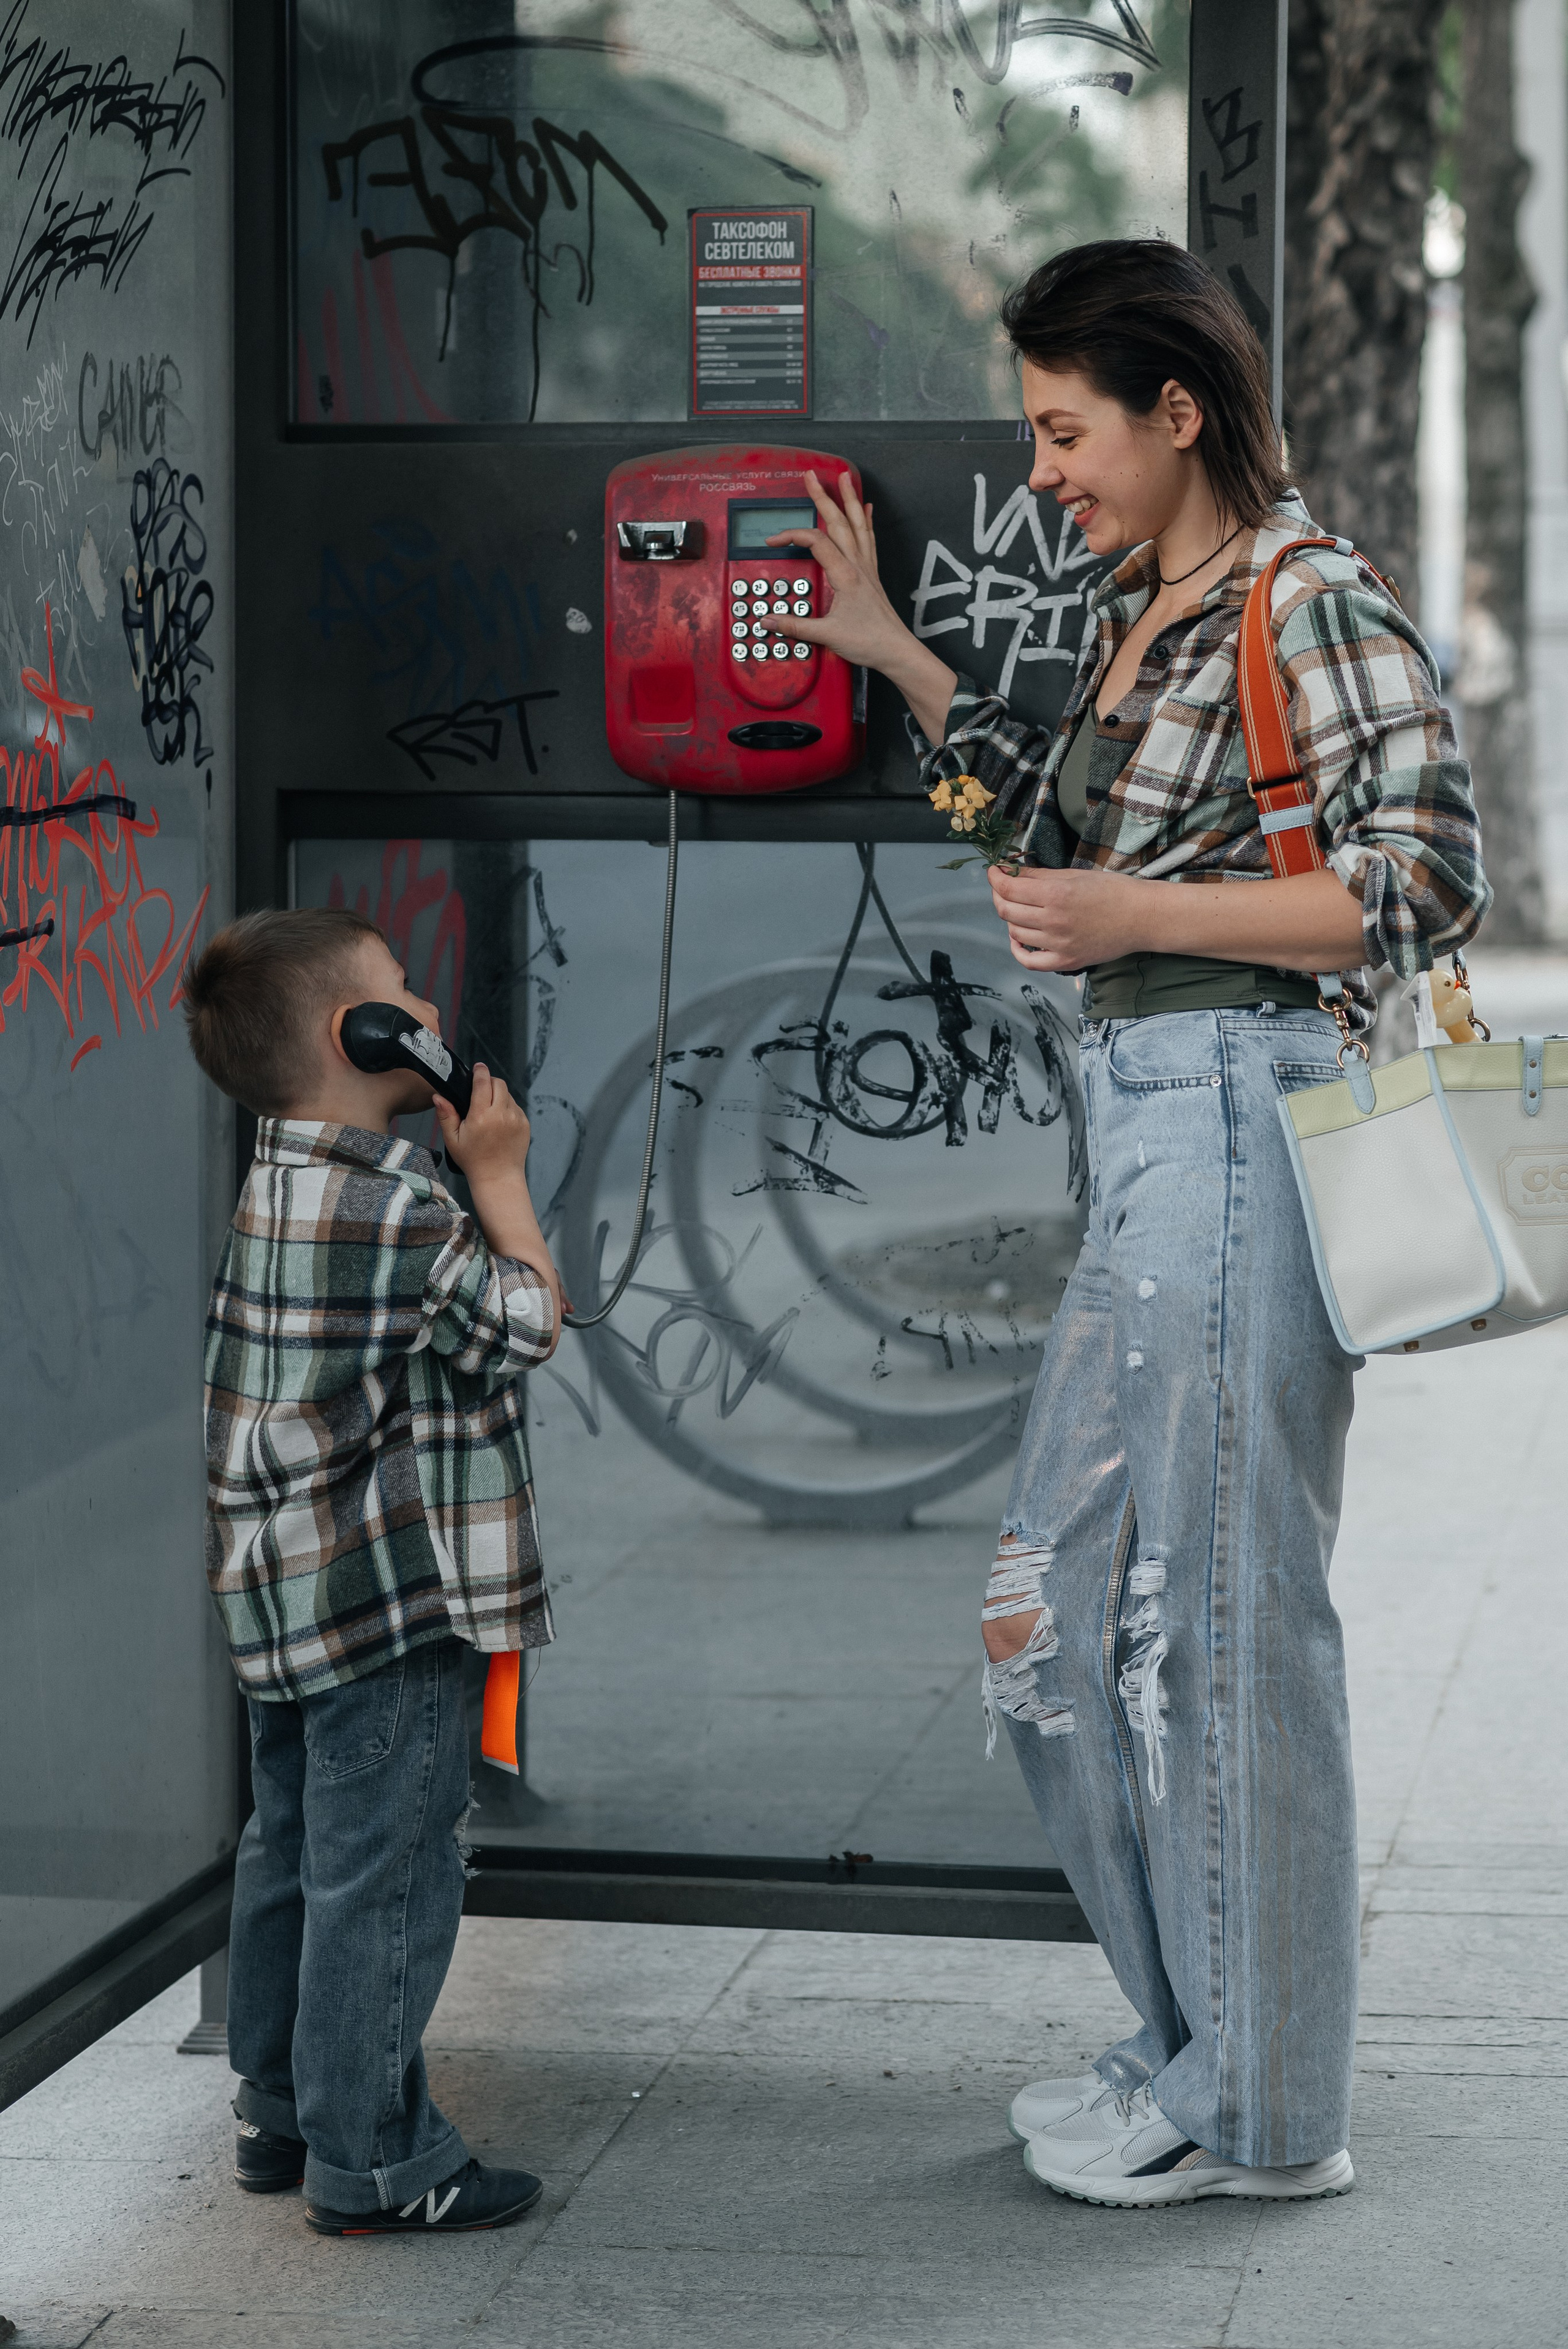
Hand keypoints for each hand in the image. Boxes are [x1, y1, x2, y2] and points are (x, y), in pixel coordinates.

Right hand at [432, 1062, 529, 1184]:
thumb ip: (446, 1115)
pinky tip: (499, 1121)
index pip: (483, 1083)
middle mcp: (501, 1115)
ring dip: (499, 1096)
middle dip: (489, 1082)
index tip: (478, 1067)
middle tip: (481, 1091)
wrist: (498, 1178)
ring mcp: (515, 1118)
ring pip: (508, 1094)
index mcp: (481, 1116)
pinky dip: (507, 1108)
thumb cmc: (473, 1161)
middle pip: (498, 1083)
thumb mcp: (453, 1139)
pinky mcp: (525, 1124)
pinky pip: (516, 1106)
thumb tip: (438, 1096)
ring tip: (489, 1111)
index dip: (480, 1071)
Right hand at [765, 468, 958, 742]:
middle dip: (824, 496)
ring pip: (858, 523)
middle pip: (839, 521)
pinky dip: (868, 520)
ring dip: (849, 498)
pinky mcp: (873, 574)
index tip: (774, 540)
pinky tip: (868, 508)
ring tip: (845, 477)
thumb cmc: (868, 642)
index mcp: (845, 575)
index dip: (792, 536)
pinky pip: (870, 538)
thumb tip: (769, 621)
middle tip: (811, 476)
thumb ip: (795, 626)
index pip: (815, 542)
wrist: (896, 651)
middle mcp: (858, 565)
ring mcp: (868, 567)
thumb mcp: (826, 635)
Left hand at [987, 864, 1147, 970]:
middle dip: (999, 895)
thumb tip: (1011, 871)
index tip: (994, 871)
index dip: (995, 878)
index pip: (1009, 888)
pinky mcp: (1066, 962)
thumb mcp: (1074, 875)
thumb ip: (1040, 876)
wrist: (1140, 917)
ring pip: (1015, 933)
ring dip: (1010, 919)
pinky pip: (1029, 961)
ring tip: (1019, 909)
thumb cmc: (1112, 891)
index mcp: (1056, 895)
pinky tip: (1018, 938)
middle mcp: (1053, 922)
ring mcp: (1058, 945)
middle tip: (1003, 888)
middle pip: (1007, 911)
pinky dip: (1018, 950)